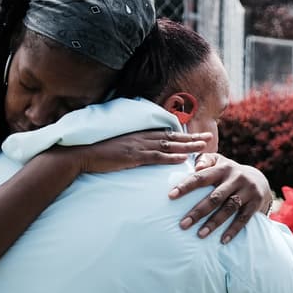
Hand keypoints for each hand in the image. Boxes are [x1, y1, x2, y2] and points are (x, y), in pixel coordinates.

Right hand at [70, 129, 205, 173]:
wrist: (81, 154)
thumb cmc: (97, 151)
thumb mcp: (118, 145)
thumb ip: (132, 145)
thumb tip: (141, 150)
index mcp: (138, 134)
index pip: (165, 133)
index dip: (182, 134)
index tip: (196, 134)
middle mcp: (141, 137)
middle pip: (172, 137)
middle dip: (192, 137)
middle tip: (210, 137)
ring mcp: (138, 146)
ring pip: (169, 146)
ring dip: (187, 146)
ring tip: (204, 147)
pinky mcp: (133, 157)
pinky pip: (155, 157)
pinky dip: (170, 158)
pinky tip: (182, 159)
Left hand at [168, 153, 272, 241]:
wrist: (259, 180)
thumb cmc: (228, 173)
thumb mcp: (218, 162)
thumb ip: (204, 160)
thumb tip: (194, 168)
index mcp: (223, 168)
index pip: (201, 177)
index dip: (186, 186)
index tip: (171, 196)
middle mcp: (236, 178)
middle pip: (215, 197)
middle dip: (198, 212)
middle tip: (183, 225)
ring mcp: (248, 190)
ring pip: (229, 208)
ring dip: (214, 222)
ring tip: (200, 235)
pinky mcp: (256, 203)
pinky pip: (244, 218)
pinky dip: (233, 230)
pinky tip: (222, 240)